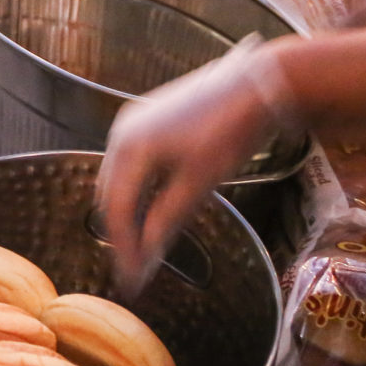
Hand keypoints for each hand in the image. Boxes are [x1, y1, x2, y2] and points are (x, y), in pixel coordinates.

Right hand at [96, 39, 298, 295]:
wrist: (256, 85)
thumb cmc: (229, 133)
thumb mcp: (199, 183)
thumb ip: (167, 219)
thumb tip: (147, 255)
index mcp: (129, 148)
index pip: (116, 209)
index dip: (123, 248)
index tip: (132, 280)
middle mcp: (122, 133)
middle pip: (109, 193)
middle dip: (121, 231)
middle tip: (135, 267)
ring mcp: (133, 122)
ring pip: (118, 177)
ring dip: (127, 210)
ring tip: (143, 243)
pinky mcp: (148, 118)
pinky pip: (130, 162)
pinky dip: (136, 189)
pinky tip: (151, 206)